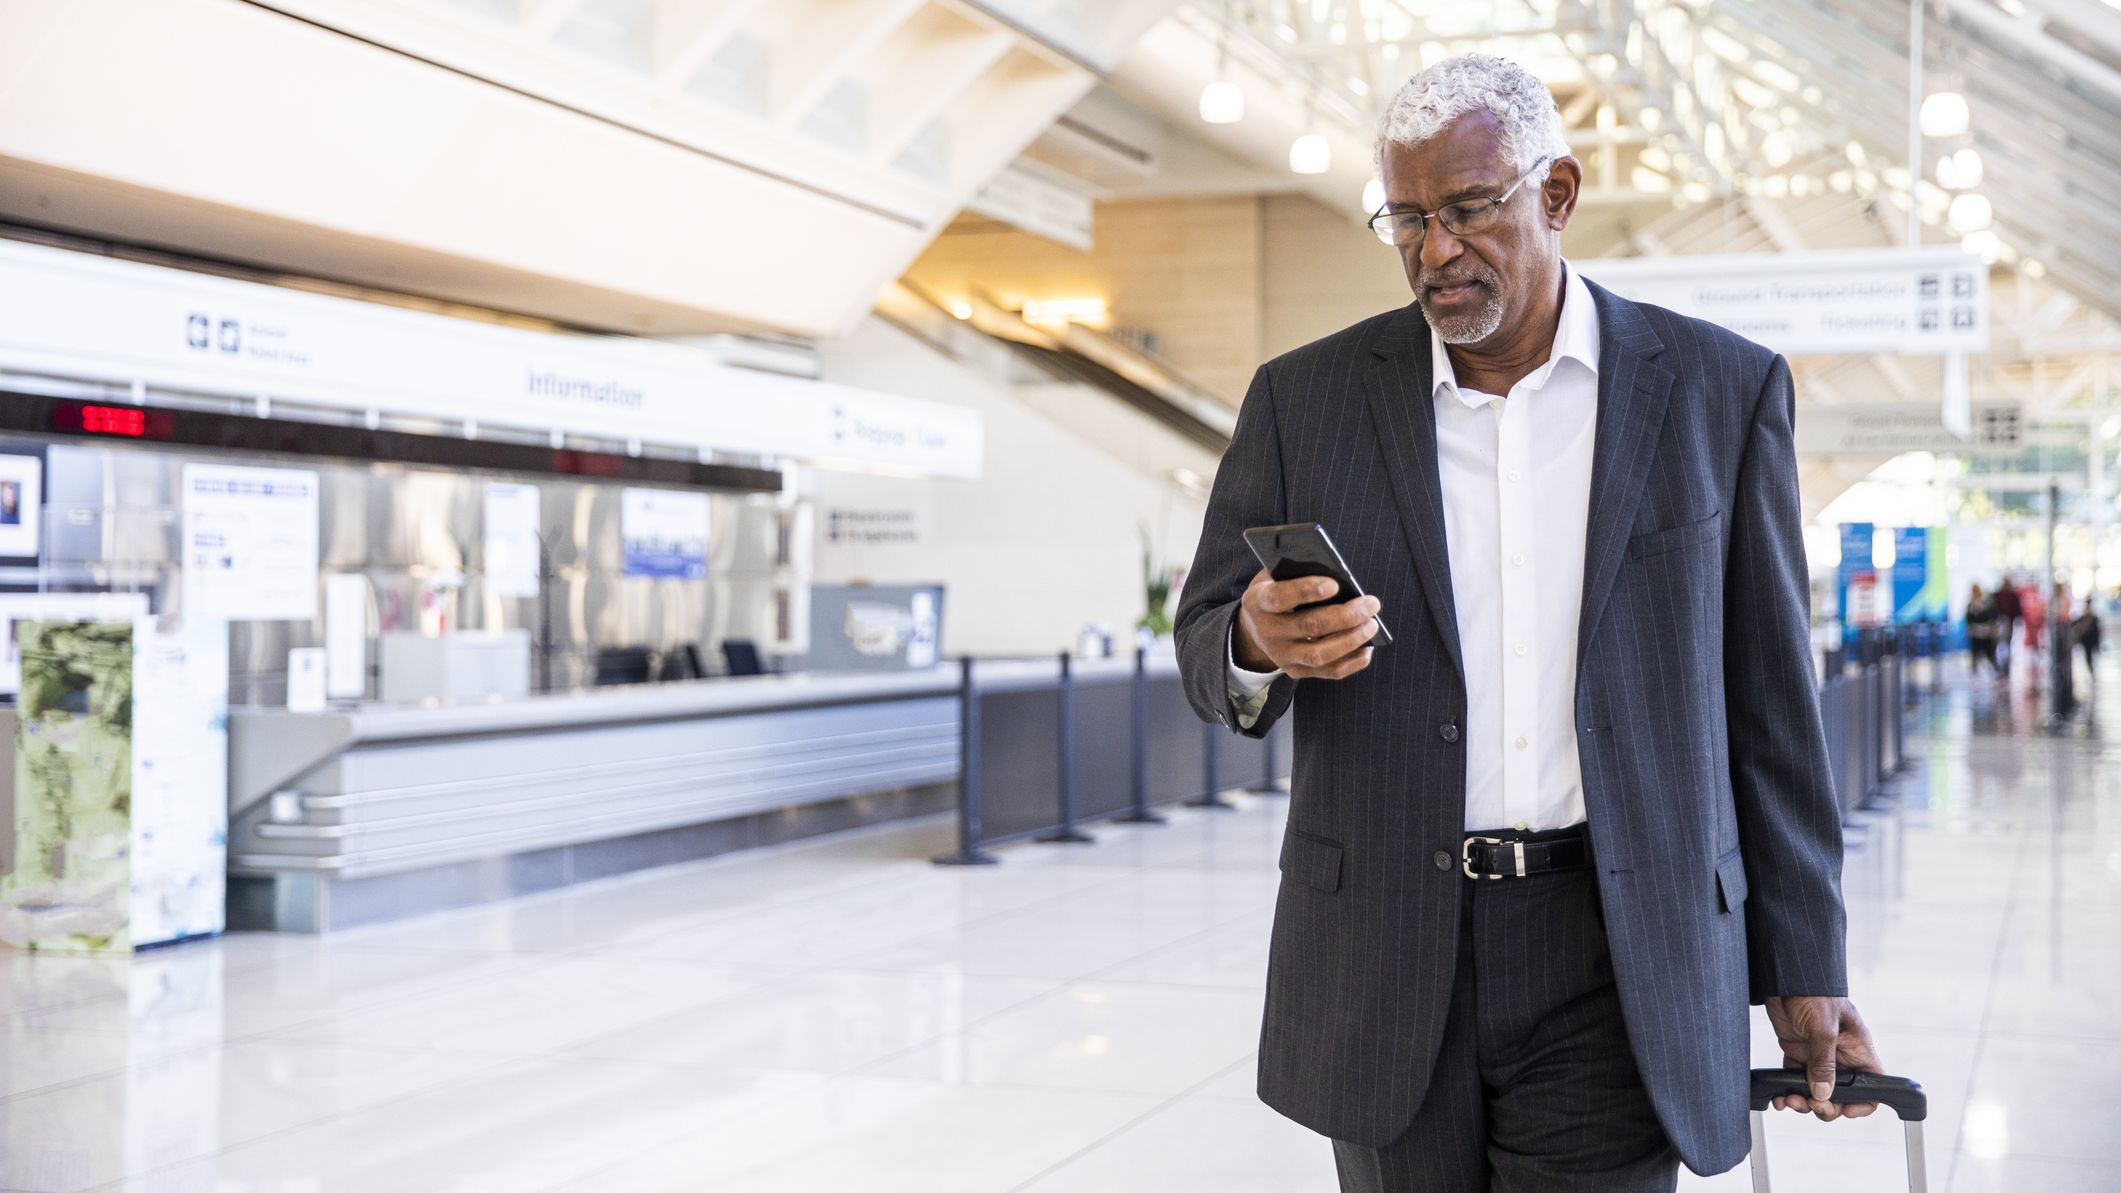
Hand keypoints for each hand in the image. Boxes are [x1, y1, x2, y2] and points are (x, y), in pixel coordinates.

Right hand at [1233, 569, 1380, 679]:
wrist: (1255, 628)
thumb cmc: (1275, 592)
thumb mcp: (1275, 577)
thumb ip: (1297, 572)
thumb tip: (1337, 573)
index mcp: (1259, 602)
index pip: (1280, 597)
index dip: (1307, 590)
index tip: (1335, 585)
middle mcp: (1268, 632)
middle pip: (1308, 626)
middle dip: (1344, 616)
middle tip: (1371, 604)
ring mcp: (1281, 655)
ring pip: (1319, 655)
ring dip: (1350, 640)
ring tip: (1372, 626)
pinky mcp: (1295, 671)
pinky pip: (1327, 672)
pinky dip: (1352, 662)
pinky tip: (1367, 649)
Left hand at [1763, 996, 1881, 1121]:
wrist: (1784, 977)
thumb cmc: (1814, 993)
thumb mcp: (1824, 1028)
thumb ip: (1824, 1062)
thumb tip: (1823, 1093)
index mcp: (1858, 1050)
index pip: (1872, 1086)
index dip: (1863, 1104)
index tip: (1845, 1110)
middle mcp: (1841, 1057)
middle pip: (1841, 1095)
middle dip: (1826, 1106)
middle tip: (1811, 1104)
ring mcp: (1818, 1056)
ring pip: (1817, 1091)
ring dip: (1804, 1101)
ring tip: (1789, 1100)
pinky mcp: (1797, 1053)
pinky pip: (1795, 1080)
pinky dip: (1787, 1091)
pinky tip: (1778, 1096)